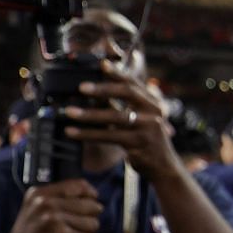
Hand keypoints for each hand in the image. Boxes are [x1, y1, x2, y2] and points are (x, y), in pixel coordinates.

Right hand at [0, 180, 103, 232]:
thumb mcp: (35, 206)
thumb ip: (60, 196)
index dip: (90, 196)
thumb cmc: (31, 232)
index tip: (90, 202)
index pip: (80, 186)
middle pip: (92, 207)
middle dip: (88, 218)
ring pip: (93, 225)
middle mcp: (46, 207)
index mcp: (40, 195)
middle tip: (73, 227)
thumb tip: (93, 195)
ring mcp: (55, 225)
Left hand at [63, 63, 182, 182]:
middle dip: (103, 89)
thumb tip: (96, 93)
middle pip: (128, 93)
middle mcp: (154, 112)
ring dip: (89, 113)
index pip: (134, 83)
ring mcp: (148, 128)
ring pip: (115, 116)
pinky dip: (88, 133)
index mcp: (154, 103)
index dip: (118, 73)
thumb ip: (123, 107)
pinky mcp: (139, 144)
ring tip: (68, 111)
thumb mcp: (139, 121)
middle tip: (81, 87)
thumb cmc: (147, 142)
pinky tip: (72, 132)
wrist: (164, 168)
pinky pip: (109, 136)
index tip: (102, 64)